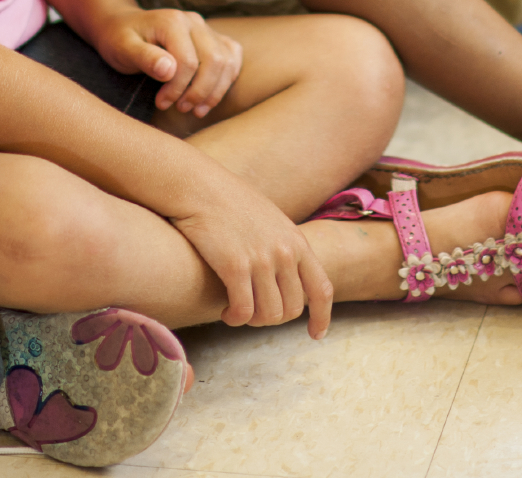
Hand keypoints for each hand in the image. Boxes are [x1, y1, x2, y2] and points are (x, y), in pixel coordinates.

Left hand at [93, 7, 243, 118]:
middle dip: (199, 91)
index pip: (188, 61)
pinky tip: (209, 97)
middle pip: (214, 61)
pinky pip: (232, 58)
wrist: (123, 26)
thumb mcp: (123, 49)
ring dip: (215, 91)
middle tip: (180, 109)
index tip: (162, 103)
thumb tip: (168, 70)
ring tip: (195, 110)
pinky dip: (226, 80)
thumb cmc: (120, 39)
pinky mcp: (213, 38)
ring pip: (227, 61)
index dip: (178, 88)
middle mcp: (194, 21)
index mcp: (173, 21)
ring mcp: (206, 28)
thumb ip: (145, 58)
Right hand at [170, 176, 335, 336]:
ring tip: (237, 312)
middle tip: (253, 313)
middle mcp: (284, 252)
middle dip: (272, 319)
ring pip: (269, 314)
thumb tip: (286, 279)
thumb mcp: (270, 220)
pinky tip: (225, 312)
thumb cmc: (229, 202)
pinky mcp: (235, 266)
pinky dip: (235, 318)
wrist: (199, 186)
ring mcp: (261, 259)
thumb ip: (283, 247)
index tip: (315, 334)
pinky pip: (243, 310)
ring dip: (252, 321)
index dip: (321, 317)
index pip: (322, 288)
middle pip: (291, 309)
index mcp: (296, 241)